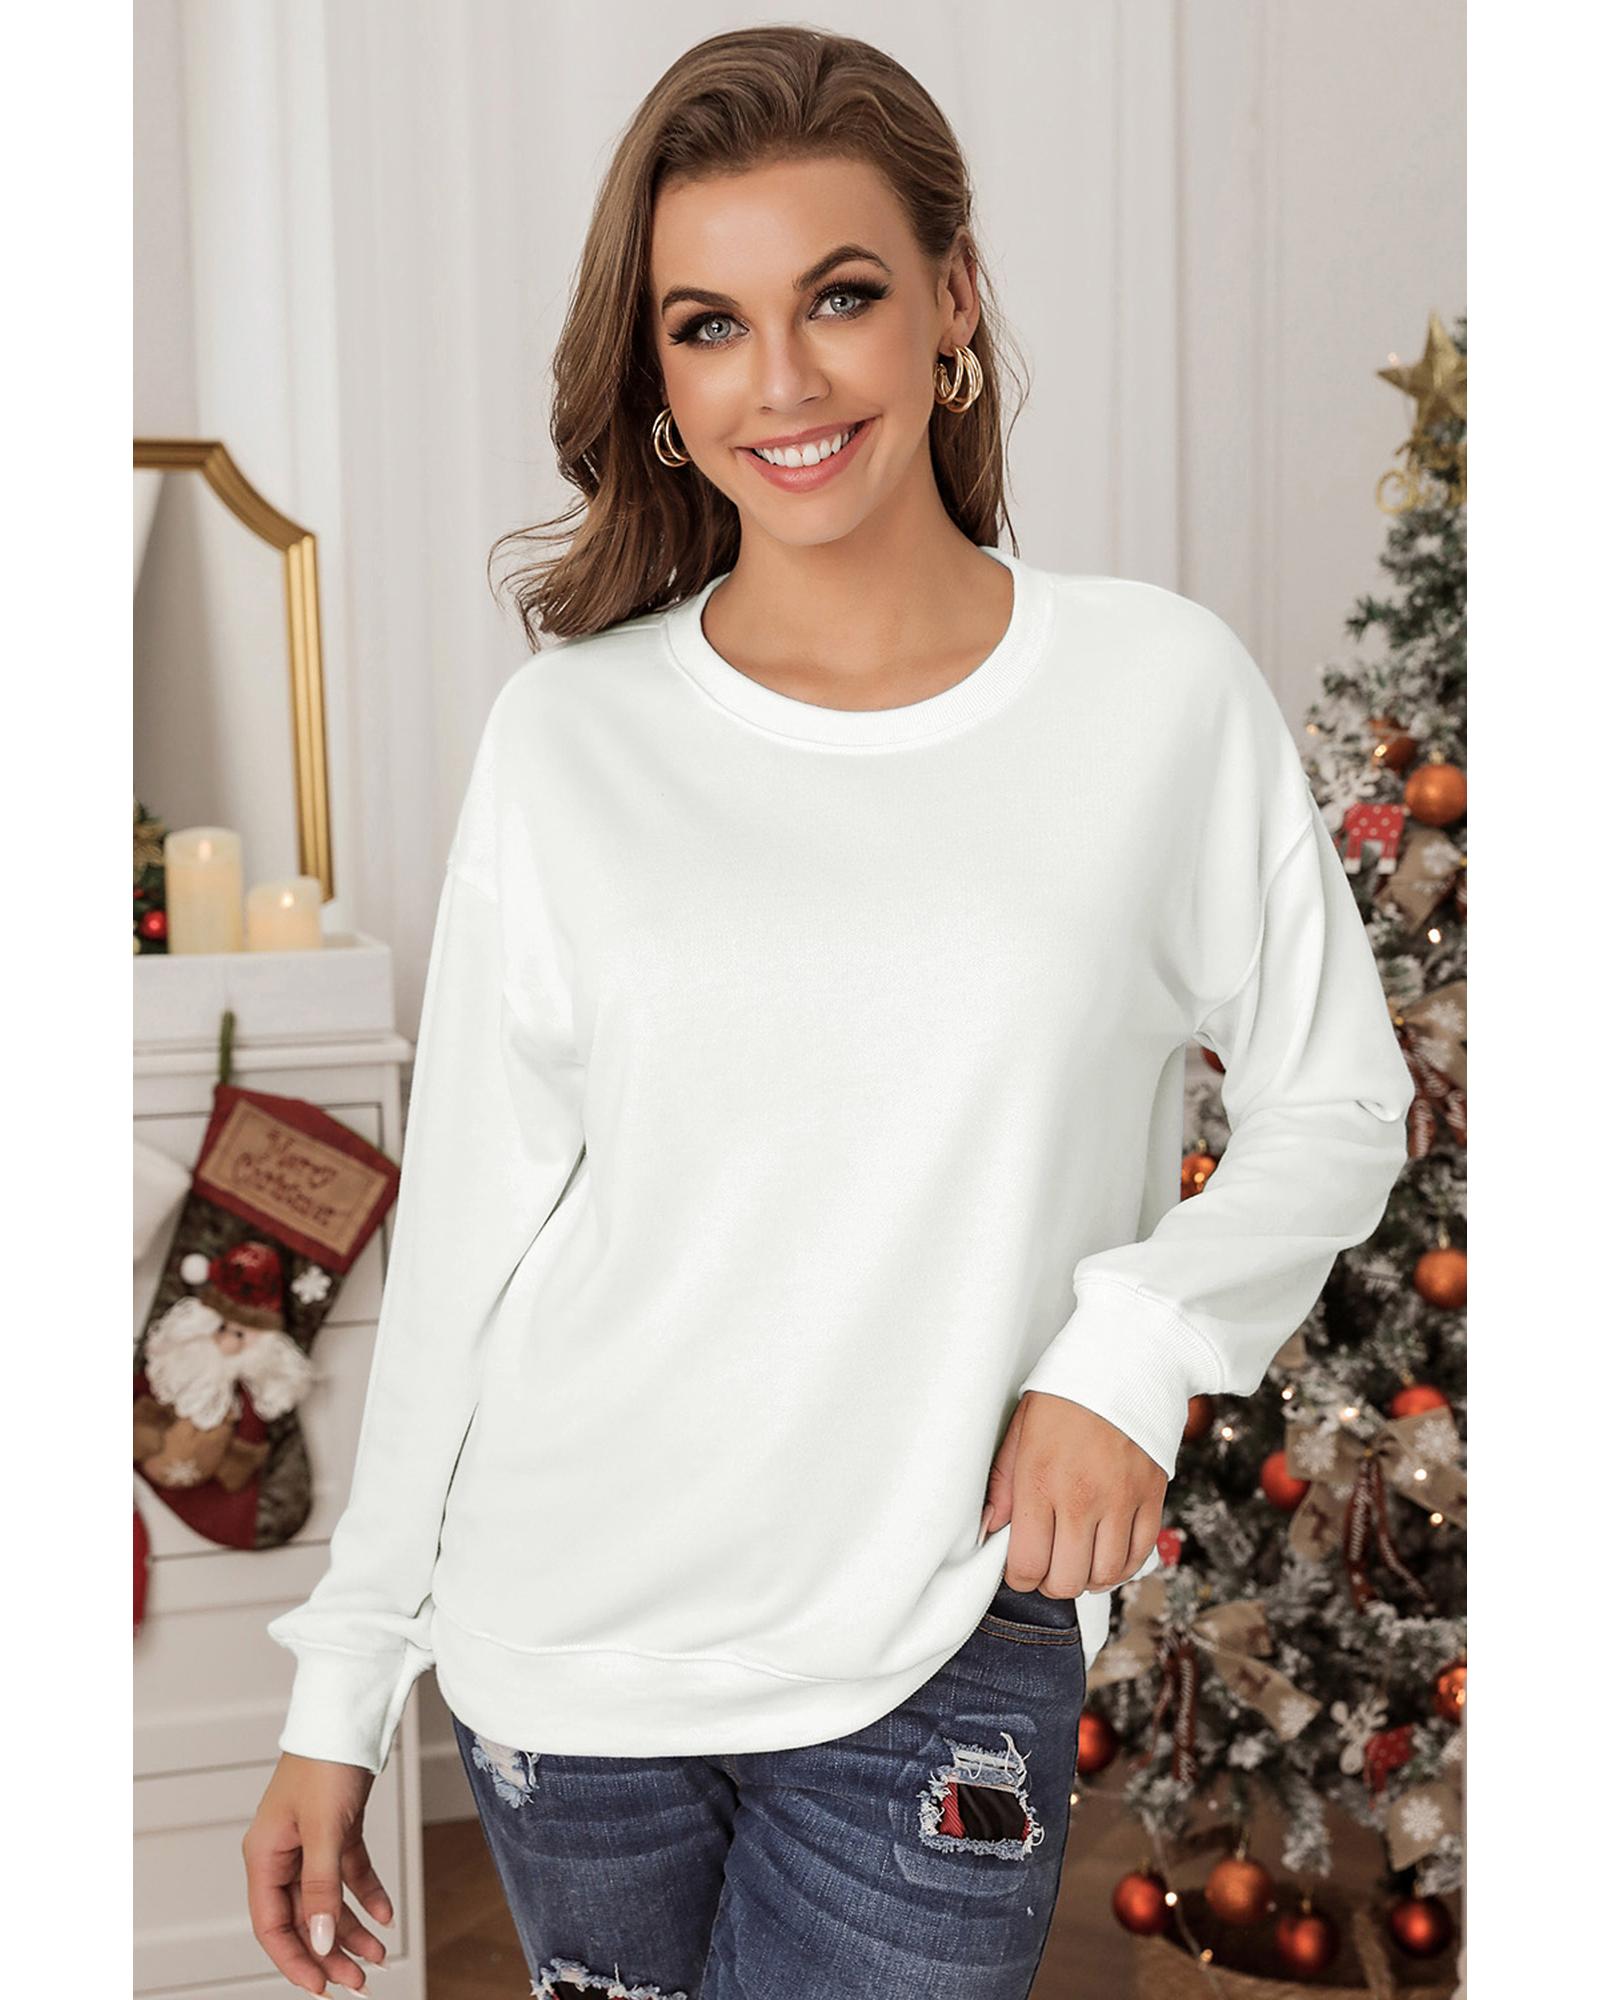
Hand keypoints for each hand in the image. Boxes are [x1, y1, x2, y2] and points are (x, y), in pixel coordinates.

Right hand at [243, 1752, 391, 1992]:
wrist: (349, 1712)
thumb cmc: (325, 1761)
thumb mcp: (324, 1829)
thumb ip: (320, 1888)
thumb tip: (318, 1942)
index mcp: (264, 1855)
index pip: (272, 1925)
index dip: (295, 1960)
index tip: (322, 1987)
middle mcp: (283, 1851)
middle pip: (302, 1917)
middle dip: (329, 1951)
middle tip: (359, 1980)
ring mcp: (310, 1840)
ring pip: (328, 1899)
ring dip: (351, 1928)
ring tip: (379, 1955)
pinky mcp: (337, 1827)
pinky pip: (349, 1872)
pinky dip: (367, 1893)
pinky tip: (386, 1914)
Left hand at [982, 1391, 1165, 1595]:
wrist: (1123, 1360)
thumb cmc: (1066, 1394)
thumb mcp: (1020, 1430)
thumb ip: (1003, 1484)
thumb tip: (989, 1528)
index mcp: (1041, 1481)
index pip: (1027, 1564)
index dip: (1020, 1577)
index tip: (1020, 1568)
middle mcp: (1082, 1498)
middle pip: (1066, 1580)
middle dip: (1051, 1582)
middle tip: (1047, 1566)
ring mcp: (1121, 1501)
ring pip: (1104, 1575)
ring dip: (1086, 1578)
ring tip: (1076, 1561)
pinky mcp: (1151, 1497)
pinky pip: (1138, 1556)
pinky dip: (1121, 1567)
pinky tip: (1106, 1556)